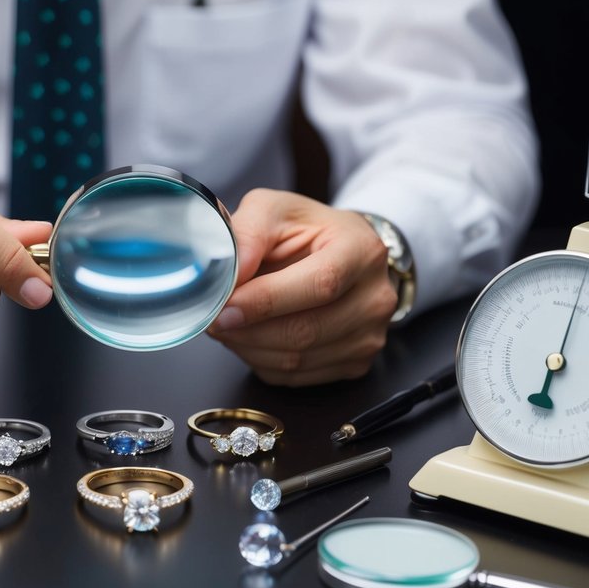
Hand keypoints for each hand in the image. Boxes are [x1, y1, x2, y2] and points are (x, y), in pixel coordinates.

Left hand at [206, 189, 396, 386]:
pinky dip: (261, 361)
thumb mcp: (273, 211)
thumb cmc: (306, 232)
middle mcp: (375, 297)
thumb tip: (228, 272)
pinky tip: (250, 338)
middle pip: (306, 330)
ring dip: (249, 348)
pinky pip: (295, 377)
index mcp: (361, 251)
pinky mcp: (355, 363)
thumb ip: (248, 234)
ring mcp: (369, 336)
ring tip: (228, 325)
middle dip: (248, 330)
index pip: (319, 285)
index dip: (266, 301)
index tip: (225, 307)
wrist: (341, 255)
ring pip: (296, 360)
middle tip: (214, 319)